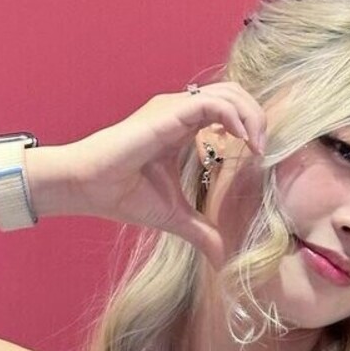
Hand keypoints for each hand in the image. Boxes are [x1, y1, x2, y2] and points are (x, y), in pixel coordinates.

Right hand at [48, 82, 265, 268]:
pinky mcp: (169, 112)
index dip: (250, 127)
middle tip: (263, 150)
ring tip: (256, 147)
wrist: (86, 186)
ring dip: (251, 117)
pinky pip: (214, 103)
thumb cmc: (122, 194)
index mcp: (184, 127)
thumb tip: (224, 258)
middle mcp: (182, 111)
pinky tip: (242, 142)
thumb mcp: (174, 216)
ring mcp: (175, 108)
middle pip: (235, 94)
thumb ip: (202, 231)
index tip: (258, 157)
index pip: (229, 110)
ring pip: (229, 93)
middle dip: (257, 117)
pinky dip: (235, 118)